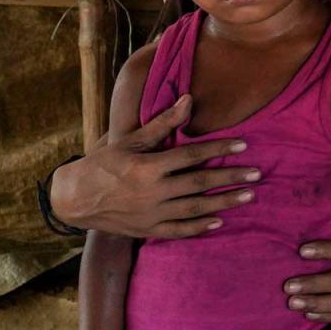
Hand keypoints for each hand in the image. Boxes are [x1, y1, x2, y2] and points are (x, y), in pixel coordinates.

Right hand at [50, 95, 257, 237]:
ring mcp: (149, 214)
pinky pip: (177, 230)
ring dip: (223, 202)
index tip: (244, 145)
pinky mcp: (146, 230)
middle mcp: (150, 192)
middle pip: (199, 183)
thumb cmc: (103, 164)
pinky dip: (199, 228)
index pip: (191, 156)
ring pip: (194, 208)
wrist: (73, 199)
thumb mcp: (130, 140)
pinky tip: (220, 222)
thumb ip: (162, 123)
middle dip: (230, 178)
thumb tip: (188, 99)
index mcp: (147, 167)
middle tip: (257, 174)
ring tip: (248, 196)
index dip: (219, 149)